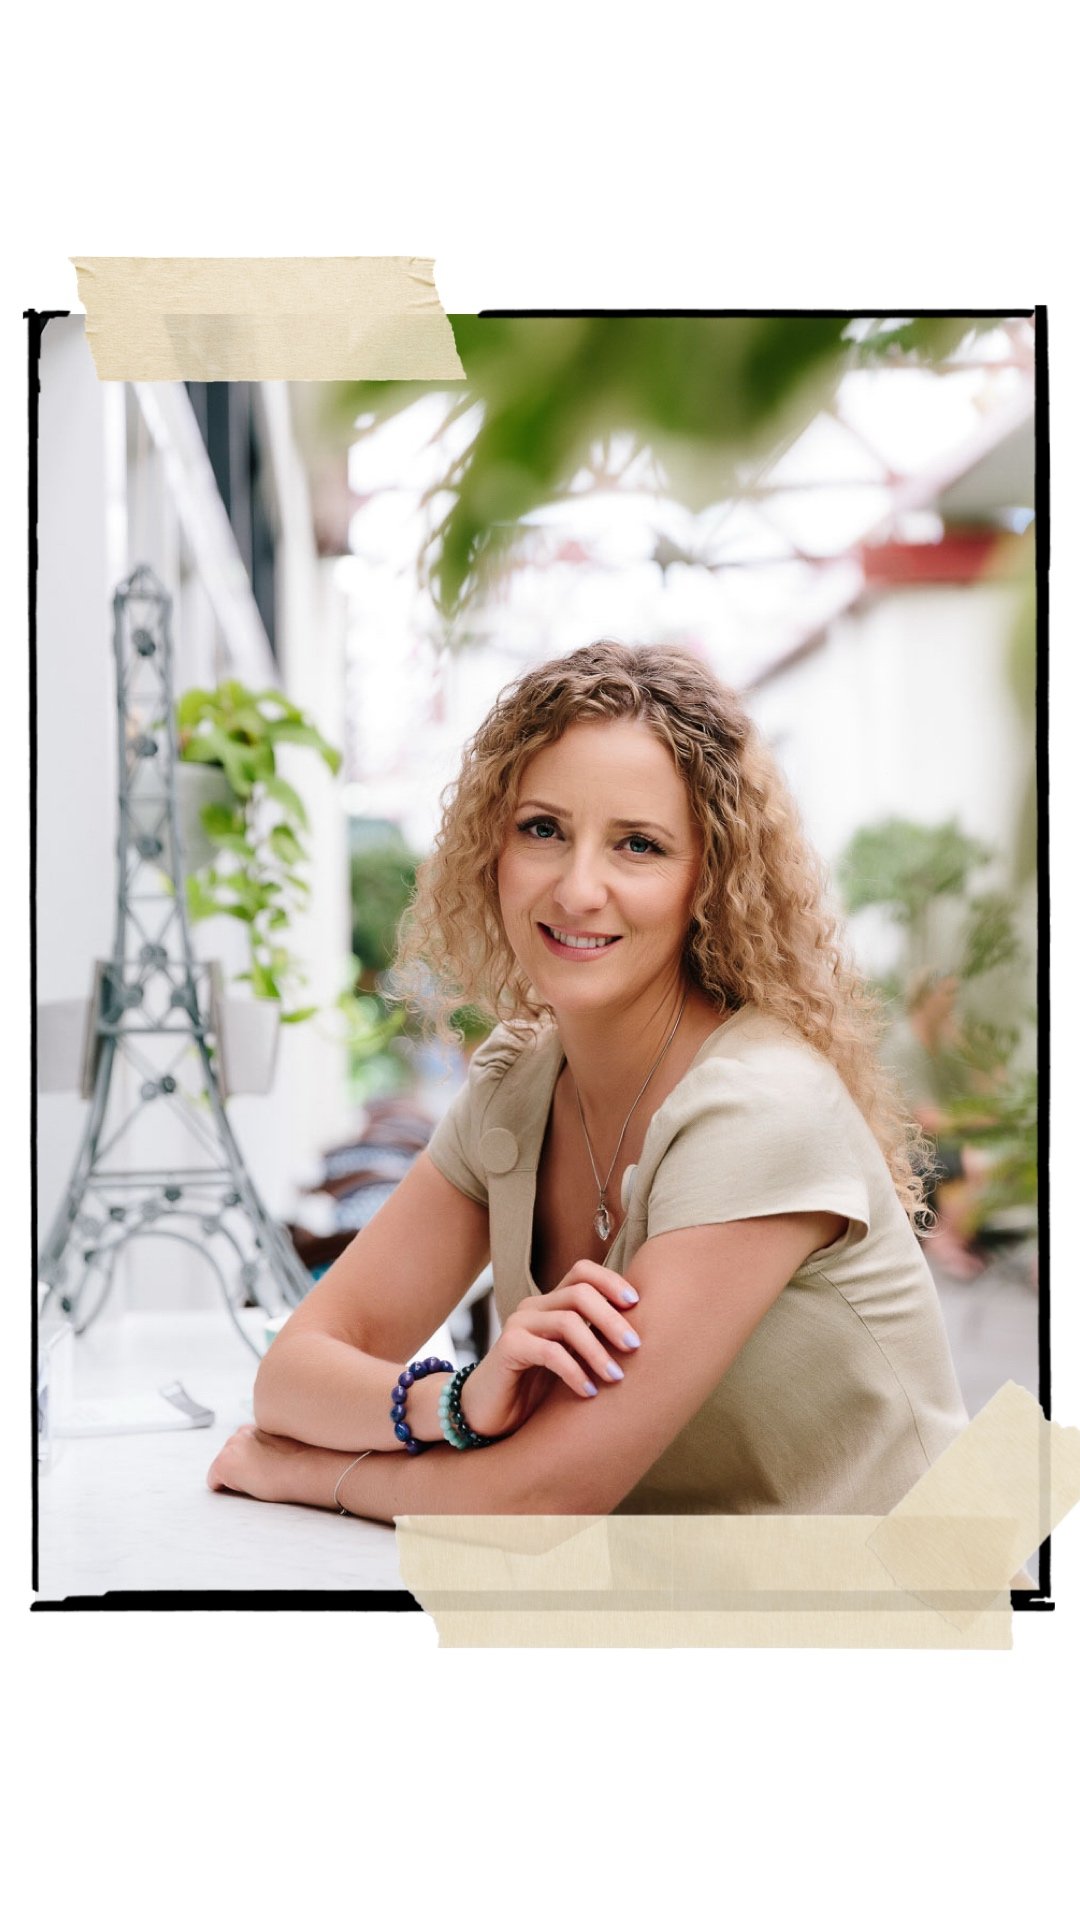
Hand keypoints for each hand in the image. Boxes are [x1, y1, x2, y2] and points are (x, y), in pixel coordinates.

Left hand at [207, 1423, 326, 1504]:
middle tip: (265, 1475)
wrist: (309, 1468)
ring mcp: (230, 1447)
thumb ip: (272, 1444)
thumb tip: (270, 1457)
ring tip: (261, 1480)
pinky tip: (249, 1487)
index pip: (245, 1445)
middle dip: (242, 1466)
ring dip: (236, 1476)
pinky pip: (214, 1482)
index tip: (269, 1466)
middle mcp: (241, 1432)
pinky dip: (225, 1488)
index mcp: (258, 1424)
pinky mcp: (223, 1464)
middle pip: (231, 1456)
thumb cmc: (308, 1460)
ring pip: (224, 1468)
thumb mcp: (290, 1444)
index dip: (255, 1460)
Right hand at [460, 1259, 640, 1440]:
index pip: (582, 1272)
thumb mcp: (570, 1361)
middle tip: (635, 1346)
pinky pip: (550, 1351)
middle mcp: (534, 1306)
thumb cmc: (535, 1390)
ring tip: (616, 1376)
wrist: (489, 1416)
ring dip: (598, 1350)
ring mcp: (518, 1324)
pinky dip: (575, 1371)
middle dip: (612, 1319)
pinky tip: (588, 1392)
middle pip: (581, 1293)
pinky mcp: (508, 1348)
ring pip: (568, 1321)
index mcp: (551, 1304)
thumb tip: (641, 1336)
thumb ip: (593, 1342)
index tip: (637, 1305)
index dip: (612, 1281)